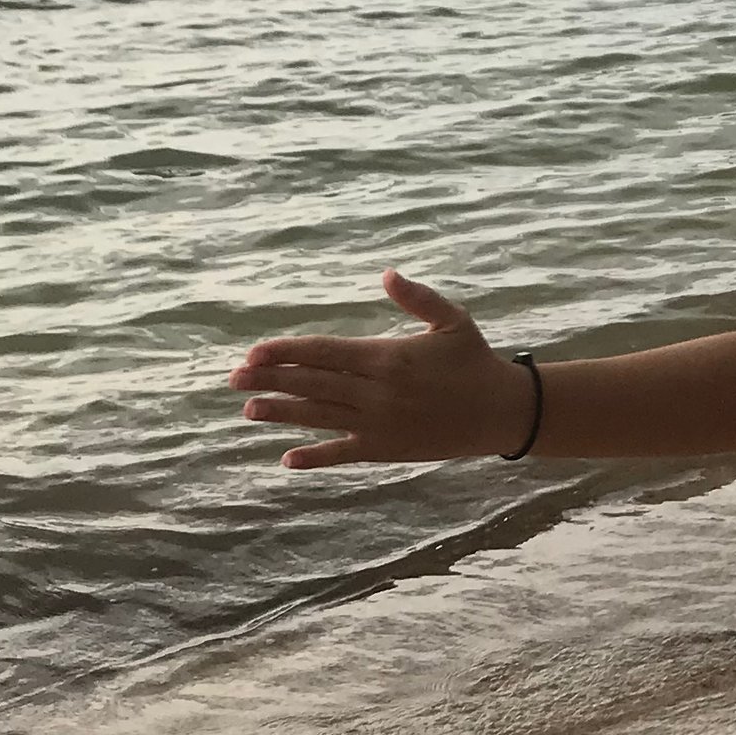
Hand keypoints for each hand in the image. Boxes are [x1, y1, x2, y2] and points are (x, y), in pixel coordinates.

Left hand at [229, 270, 530, 469]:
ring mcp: (380, 423)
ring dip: (282, 413)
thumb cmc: (476, 361)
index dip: (287, 352)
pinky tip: (288, 459)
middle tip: (233, 378)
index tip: (255, 351)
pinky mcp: (387, 448)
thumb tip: (386, 275)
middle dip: (271, 379)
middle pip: (313, 384)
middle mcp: (377, 392)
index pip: (325, 352)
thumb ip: (417, 298)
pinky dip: (316, 456)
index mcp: (387, 357)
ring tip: (249, 410)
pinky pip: (344, 453)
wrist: (501, 412)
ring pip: (320, 417)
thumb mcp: (453, 320)